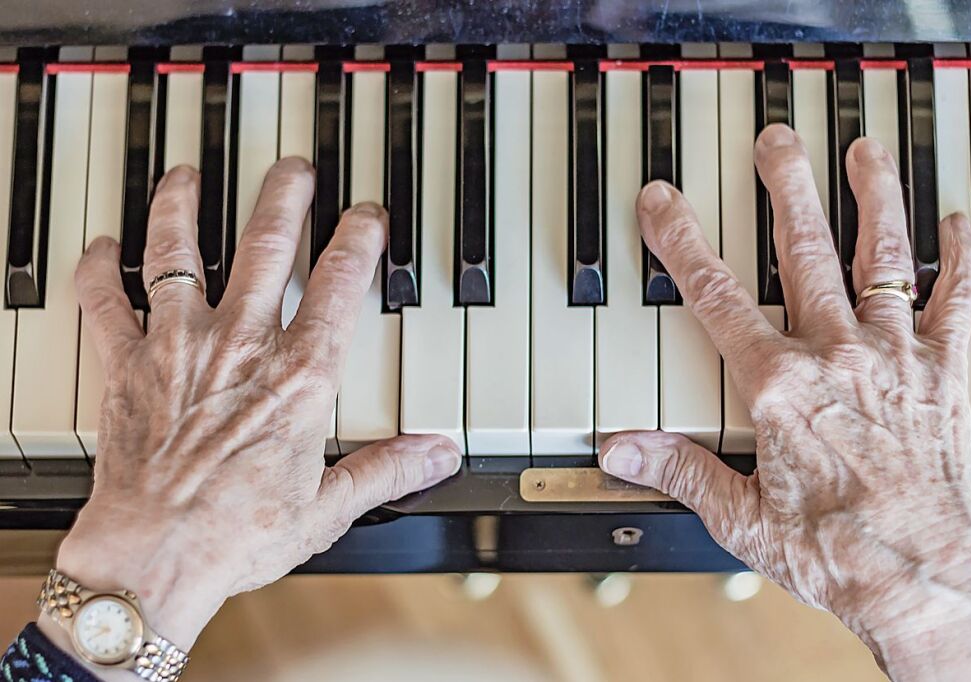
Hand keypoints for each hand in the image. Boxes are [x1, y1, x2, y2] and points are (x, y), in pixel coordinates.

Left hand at [45, 160, 461, 656]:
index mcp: (297, 377)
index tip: (365, 216)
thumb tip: (438, 454)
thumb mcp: (328, 507)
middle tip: (292, 168)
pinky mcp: (125, 365)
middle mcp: (239, 346)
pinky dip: (100, 268)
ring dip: (185, 205)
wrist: (153, 560)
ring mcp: (177, 347)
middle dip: (282, 196)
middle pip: (263, 245)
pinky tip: (104, 245)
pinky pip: (104, 300)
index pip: (338, 284)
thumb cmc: (235, 535)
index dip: (357, 239)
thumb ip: (386, 469)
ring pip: (178, 251)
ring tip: (190, 175)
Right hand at [600, 126, 970, 678]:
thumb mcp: (740, 517)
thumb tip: (620, 449)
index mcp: (778, 388)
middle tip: (775, 143)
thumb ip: (677, 469)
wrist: (922, 579)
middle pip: (803, 253)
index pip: (715, 297)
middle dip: (785, 190)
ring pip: (882, 259)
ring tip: (865, 153)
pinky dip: (960, 259)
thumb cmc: (835, 551)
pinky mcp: (945, 374)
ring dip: (873, 199)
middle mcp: (837, 356)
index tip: (663, 202)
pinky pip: (957, 302)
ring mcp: (896, 358)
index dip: (681, 242)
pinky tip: (959, 224)